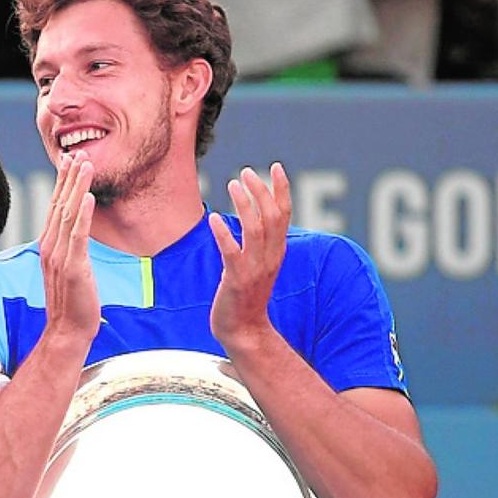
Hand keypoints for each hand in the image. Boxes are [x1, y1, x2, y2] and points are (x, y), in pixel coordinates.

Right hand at [39, 152, 100, 340]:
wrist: (67, 330)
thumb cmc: (72, 303)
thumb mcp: (69, 269)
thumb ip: (69, 248)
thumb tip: (76, 233)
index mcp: (48, 246)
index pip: (55, 208)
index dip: (63, 183)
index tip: (69, 161)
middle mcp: (50, 247)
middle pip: (59, 205)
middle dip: (69, 178)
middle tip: (77, 153)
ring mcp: (59, 257)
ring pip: (67, 214)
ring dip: (77, 187)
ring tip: (85, 165)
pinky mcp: (73, 267)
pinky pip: (77, 235)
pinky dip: (82, 215)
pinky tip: (88, 197)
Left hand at [208, 163, 290, 351]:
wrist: (244, 330)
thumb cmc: (245, 297)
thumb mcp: (256, 266)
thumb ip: (256, 245)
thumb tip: (249, 220)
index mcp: (276, 252)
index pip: (284, 214)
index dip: (281, 189)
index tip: (275, 167)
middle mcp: (270, 258)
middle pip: (273, 217)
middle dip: (261, 191)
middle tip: (245, 173)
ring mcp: (255, 269)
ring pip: (255, 229)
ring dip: (245, 204)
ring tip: (232, 185)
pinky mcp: (237, 280)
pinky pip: (232, 252)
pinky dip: (224, 233)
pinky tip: (213, 219)